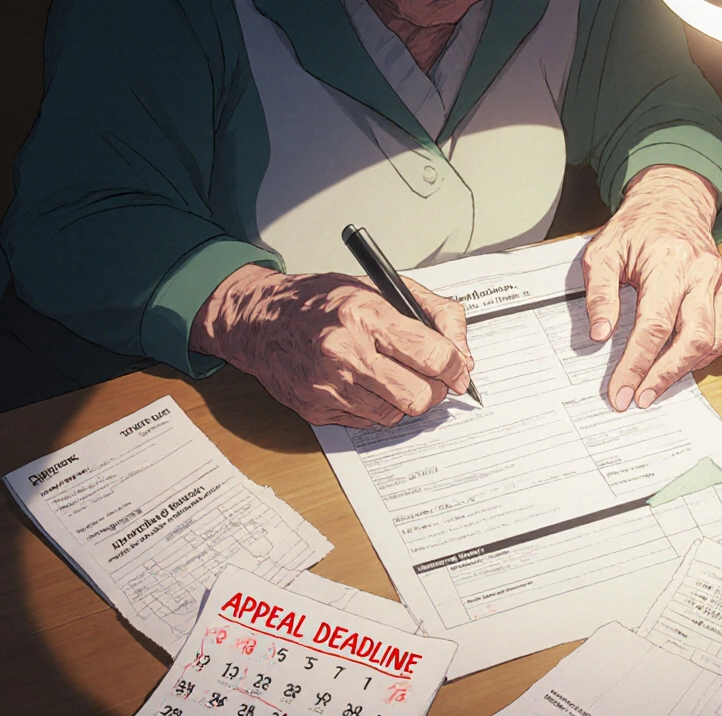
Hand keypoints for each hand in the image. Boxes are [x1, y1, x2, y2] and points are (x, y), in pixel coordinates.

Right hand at [190, 265, 473, 428]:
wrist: (259, 320)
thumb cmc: (322, 301)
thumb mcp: (382, 288)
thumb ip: (434, 313)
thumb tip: (462, 355)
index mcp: (365, 314)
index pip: (432, 354)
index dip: (455, 366)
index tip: (458, 368)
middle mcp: (345, 352)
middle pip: (419, 396)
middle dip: (436, 390)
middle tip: (432, 378)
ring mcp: (328, 385)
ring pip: (397, 414)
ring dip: (405, 399)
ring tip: (393, 376)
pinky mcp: (316, 409)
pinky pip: (369, 422)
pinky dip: (378, 407)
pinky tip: (366, 384)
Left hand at [583, 165, 721, 411]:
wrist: (673, 204)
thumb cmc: (636, 229)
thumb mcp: (603, 253)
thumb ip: (599, 294)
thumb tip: (600, 334)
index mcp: (670, 263)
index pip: (654, 325)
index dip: (637, 364)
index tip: (621, 391)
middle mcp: (703, 274)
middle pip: (695, 339)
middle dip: (666, 375)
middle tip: (641, 396)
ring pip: (719, 341)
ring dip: (690, 367)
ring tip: (660, 378)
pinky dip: (712, 354)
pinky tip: (687, 359)